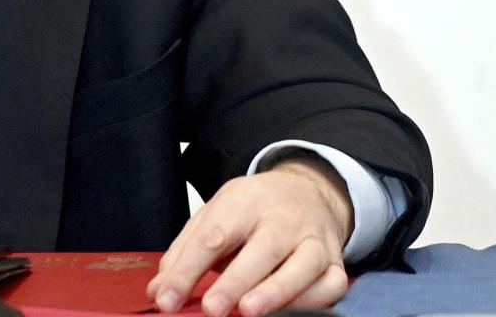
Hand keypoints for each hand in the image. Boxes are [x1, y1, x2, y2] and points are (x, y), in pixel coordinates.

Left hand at [146, 155, 352, 316]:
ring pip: (302, 266)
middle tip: (212, 308)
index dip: (187, 269)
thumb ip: (185, 251)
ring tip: (248, 311)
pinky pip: (331, 284)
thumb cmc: (253, 209)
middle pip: (261, 250)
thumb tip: (160, 290)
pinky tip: (287, 309)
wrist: (308, 190)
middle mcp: (282, 218)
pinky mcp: (335, 262)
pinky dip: (311, 300)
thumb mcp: (214, 215)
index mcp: (243, 201)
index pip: (213, 236)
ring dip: (275, 292)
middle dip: (235, 282)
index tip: (167, 297)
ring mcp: (314, 240)